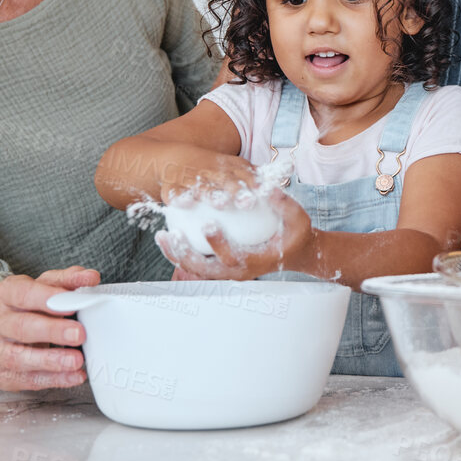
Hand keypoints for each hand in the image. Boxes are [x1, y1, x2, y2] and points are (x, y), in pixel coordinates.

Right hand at [0, 266, 99, 390]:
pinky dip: (53, 379)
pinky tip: (74, 376)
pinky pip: (27, 380)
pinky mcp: (1, 375)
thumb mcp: (42, 287)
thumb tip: (90, 277)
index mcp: (6, 294)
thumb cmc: (25, 308)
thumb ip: (66, 281)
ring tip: (77, 360)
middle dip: (52, 331)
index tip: (71, 304)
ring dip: (51, 360)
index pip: (24, 294)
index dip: (47, 299)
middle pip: (22, 327)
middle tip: (79, 333)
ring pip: (19, 357)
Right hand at [156, 154, 258, 204]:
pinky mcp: (173, 187)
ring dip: (212, 194)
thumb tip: (288, 169)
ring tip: (222, 203)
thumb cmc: (209, 168)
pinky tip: (185, 204)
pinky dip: (179, 198)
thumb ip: (255, 173)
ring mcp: (191, 179)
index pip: (244, 173)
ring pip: (203, 187)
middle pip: (225, 180)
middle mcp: (211, 172)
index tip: (266, 190)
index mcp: (228, 167)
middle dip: (236, 190)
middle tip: (248, 202)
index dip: (255, 181)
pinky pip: (175, 193)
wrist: (171, 158)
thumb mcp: (231, 165)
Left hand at [157, 186, 315, 280]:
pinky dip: (183, 253)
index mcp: (255, 262)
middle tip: (170, 235)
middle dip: (185, 254)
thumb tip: (268, 188)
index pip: (233, 257)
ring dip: (178, 255)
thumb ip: (283, 204)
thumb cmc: (296, 234)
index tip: (207, 224)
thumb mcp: (297, 217)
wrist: (297, 252)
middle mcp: (238, 272)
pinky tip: (171, 236)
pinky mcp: (222, 269)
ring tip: (162, 236)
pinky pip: (198, 264)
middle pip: (205, 270)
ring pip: (196, 270)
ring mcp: (229, 273)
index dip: (218, 243)